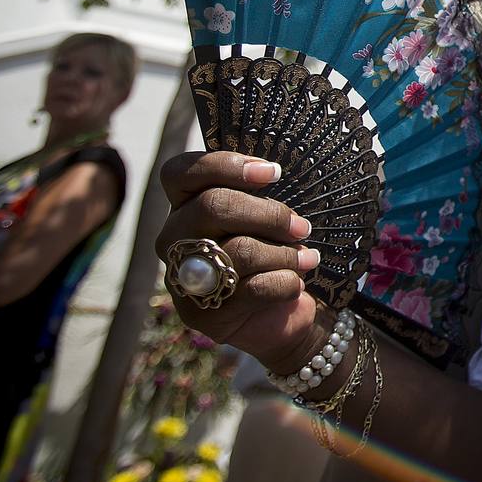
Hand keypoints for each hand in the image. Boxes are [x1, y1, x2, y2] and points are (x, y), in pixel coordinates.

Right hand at [157, 151, 323, 371]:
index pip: (181, 173)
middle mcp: (174, 240)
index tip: (273, 172)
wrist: (279, 316)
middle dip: (269, 214)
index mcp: (183, 207)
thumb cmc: (271, 253)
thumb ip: (258, 196)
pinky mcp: (203, 314)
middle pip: (213, 206)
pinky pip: (254, 288)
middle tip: (301, 227)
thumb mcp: (264, 219)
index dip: (224, 165)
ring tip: (307, 258)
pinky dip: (286, 282)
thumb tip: (275, 173)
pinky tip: (297, 283)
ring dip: (286, 254)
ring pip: (240, 250)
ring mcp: (184, 278)